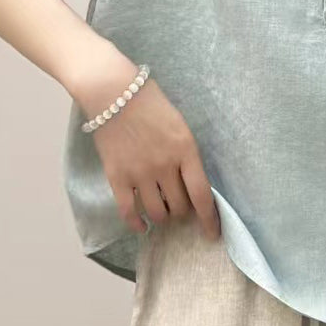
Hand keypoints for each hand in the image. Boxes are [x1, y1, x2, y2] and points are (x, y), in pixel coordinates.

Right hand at [75, 56, 220, 241]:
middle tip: (180, 207)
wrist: (112, 92)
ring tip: (163, 211)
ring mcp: (139, 173)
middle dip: (183, 211)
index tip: (212, 233)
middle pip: (180, 206)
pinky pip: (128, 212)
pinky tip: (142, 225)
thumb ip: (186, 155)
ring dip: (163, 216)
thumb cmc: (150, 103)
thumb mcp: (180, 126)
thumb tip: (191, 185)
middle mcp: (164, 165)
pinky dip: (137, 223)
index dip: (209, 219)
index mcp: (185, 150)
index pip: (201, 195)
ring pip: (158, 213)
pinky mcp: (117, 176)